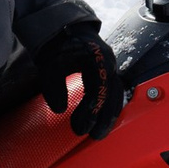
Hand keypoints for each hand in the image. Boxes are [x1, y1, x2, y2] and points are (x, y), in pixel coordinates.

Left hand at [35, 22, 121, 137]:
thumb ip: (54, 88)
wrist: (62, 31)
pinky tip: (101, 119)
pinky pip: (114, 91)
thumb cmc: (56, 48)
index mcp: (96, 60)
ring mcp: (110, 67)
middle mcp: (108, 63)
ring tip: (98, 133)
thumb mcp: (50, 67)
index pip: (99, 90)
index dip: (91, 112)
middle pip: (114, 95)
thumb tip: (60, 110)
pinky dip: (109, 107)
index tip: (81, 128)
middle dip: (105, 118)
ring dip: (110, 115)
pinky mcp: (108, 71)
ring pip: (118, 94)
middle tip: (94, 136)